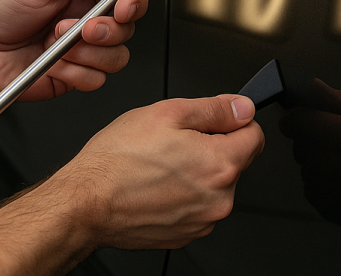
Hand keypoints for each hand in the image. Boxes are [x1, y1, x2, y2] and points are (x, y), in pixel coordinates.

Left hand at [0, 0, 147, 103]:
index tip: (124, 5)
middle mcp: (86, 19)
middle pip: (128, 26)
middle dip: (109, 28)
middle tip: (83, 27)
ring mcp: (81, 50)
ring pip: (117, 56)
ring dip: (88, 52)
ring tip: (56, 43)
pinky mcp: (73, 75)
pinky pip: (96, 80)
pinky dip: (74, 72)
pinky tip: (52, 63)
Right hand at [53, 95, 264, 249]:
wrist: (85, 203)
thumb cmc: (118, 159)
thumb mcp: (169, 112)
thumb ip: (215, 108)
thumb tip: (243, 106)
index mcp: (221, 164)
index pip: (255, 135)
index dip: (235, 120)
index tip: (216, 119)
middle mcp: (219, 199)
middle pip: (235, 160)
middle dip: (212, 145)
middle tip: (175, 139)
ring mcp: (202, 221)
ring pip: (214, 183)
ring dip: (197, 170)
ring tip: (161, 162)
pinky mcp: (185, 234)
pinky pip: (197, 205)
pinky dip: (183, 192)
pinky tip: (156, 183)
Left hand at [279, 80, 340, 227]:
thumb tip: (312, 87)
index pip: (323, 128)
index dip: (299, 120)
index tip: (290, 116)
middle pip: (310, 153)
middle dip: (302, 139)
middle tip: (310, 132)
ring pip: (308, 173)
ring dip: (308, 159)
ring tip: (325, 151)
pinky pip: (310, 192)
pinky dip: (313, 178)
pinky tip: (330, 173)